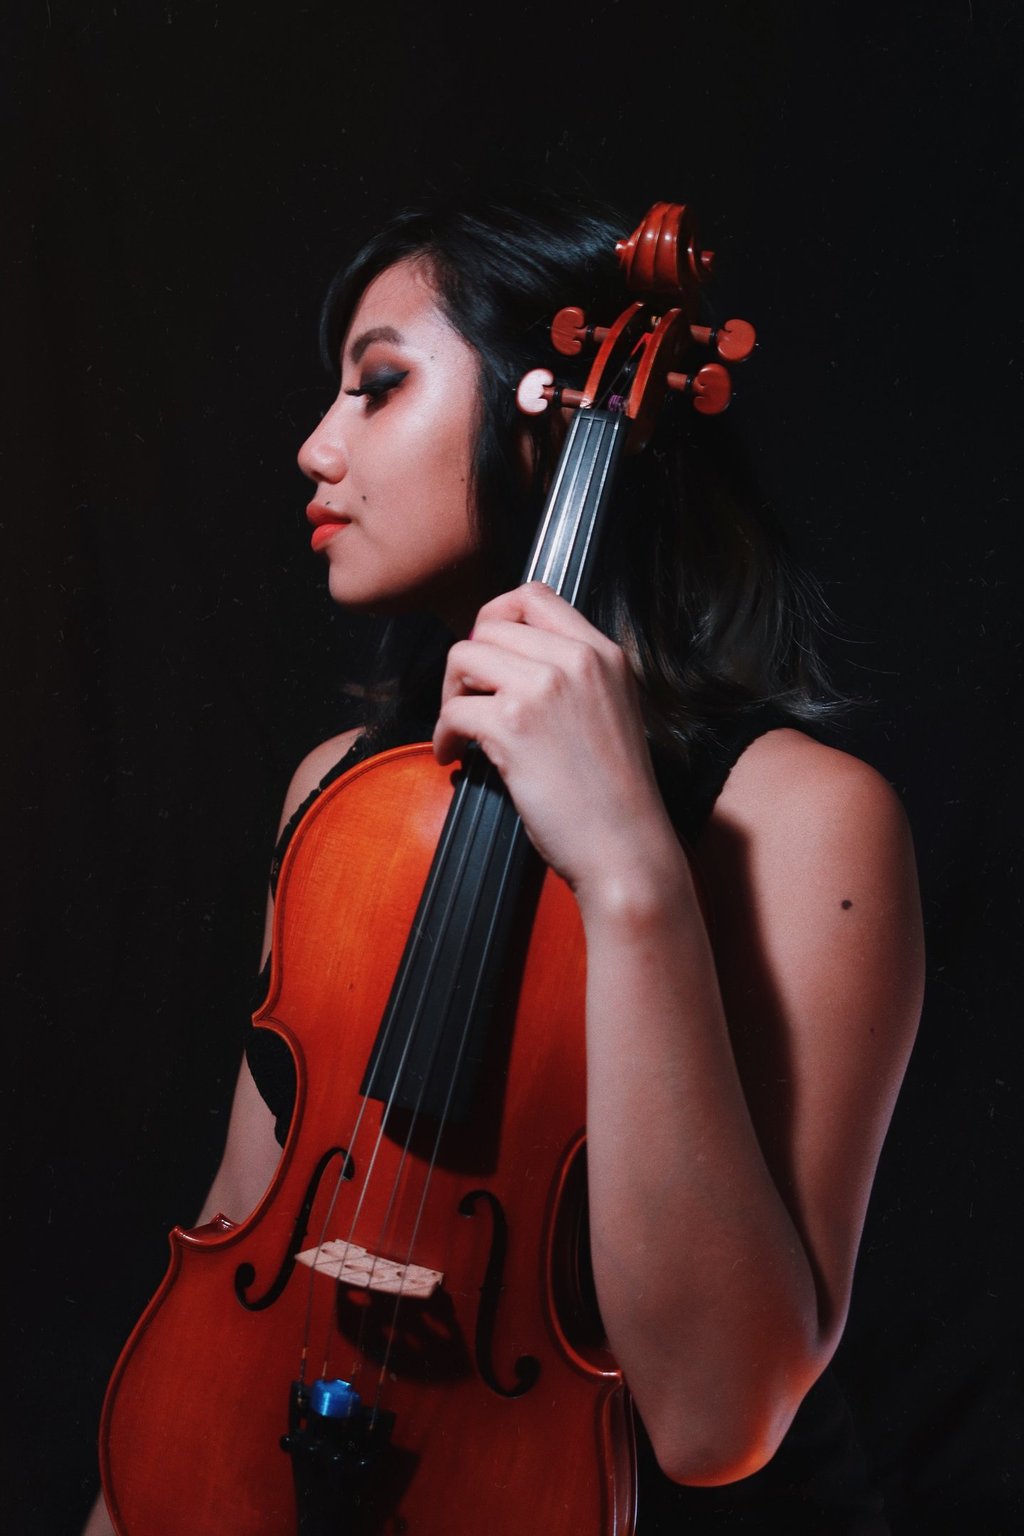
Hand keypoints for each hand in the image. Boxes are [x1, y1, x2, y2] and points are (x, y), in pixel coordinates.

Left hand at [433, 583, 681, 902]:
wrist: (626, 847)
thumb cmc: (615, 794)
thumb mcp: (612, 710)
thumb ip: (573, 677)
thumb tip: (508, 663)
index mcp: (603, 653)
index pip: (534, 595)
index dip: (497, 619)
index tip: (488, 654)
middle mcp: (575, 660)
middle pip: (490, 626)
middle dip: (468, 664)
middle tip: (467, 702)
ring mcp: (544, 688)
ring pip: (463, 657)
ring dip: (450, 695)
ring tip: (461, 730)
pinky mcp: (514, 725)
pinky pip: (452, 710)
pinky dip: (443, 736)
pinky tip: (455, 756)